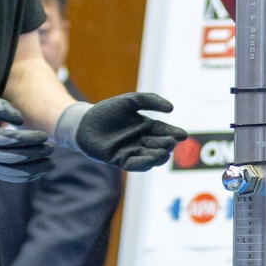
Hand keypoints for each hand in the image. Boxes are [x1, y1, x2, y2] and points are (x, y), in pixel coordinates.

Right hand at [0, 96, 52, 181]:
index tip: (44, 135)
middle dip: (36, 153)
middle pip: (14, 157)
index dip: (29, 138)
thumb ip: (1, 106)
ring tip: (51, 162)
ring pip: (14, 172)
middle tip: (52, 148)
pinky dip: (27, 176)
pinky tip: (41, 171)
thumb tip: (20, 121)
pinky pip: (11, 178)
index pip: (9, 140)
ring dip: (35, 168)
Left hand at [68, 91, 184, 170]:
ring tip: (164, 154)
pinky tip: (150, 160)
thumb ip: (150, 100)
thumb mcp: (130, 100)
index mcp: (146, 127)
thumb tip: (172, 109)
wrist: (83, 122)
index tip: (182, 135)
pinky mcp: (119, 160)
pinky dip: (143, 163)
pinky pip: (134, 164)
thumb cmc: (107, 110)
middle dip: (166, 145)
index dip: (174, 133)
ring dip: (158, 157)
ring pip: (150, 156)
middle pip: (159, 145)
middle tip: (170, 143)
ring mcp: (131, 151)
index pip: (164, 131)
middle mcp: (141, 140)